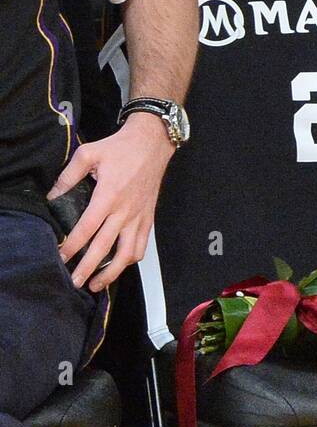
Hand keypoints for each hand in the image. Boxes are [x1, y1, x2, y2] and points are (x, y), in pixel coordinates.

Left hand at [47, 114, 175, 291]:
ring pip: (127, 254)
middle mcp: (124, 212)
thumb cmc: (120, 147)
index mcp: (108, 197)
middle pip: (104, 248)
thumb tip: (53, 196)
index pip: (86, 229)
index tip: (60, 257)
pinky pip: (141, 246)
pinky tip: (119, 266)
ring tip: (97, 283)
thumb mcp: (89, 153)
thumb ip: (69, 175)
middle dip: (88, 268)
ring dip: (112, 272)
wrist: (153, 143)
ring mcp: (138, 217)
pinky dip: (130, 260)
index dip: (71, 247)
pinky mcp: (148, 219)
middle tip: (74, 283)